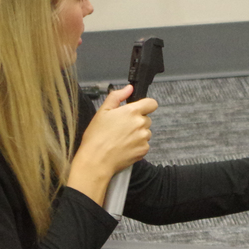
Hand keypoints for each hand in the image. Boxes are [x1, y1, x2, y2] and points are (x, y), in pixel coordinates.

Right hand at [68, 84, 157, 201]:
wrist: (96, 160)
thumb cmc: (97, 136)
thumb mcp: (102, 111)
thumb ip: (117, 96)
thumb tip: (129, 88)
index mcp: (132, 112)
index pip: (152, 103)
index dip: (146, 105)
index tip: (139, 109)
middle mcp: (141, 124)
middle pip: (146, 119)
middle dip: (137, 121)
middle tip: (122, 127)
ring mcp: (144, 138)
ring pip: (145, 132)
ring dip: (138, 134)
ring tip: (121, 138)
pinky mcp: (144, 150)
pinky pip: (144, 144)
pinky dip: (137, 145)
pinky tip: (124, 147)